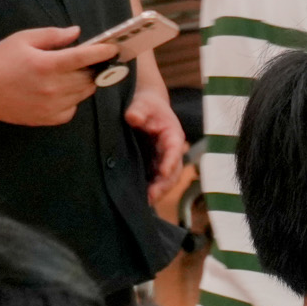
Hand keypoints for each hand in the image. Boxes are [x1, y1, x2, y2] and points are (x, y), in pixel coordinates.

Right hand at [0, 27, 116, 127]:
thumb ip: (52, 36)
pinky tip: (59, 91)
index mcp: (47, 64)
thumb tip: (77, 33)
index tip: (114, 48)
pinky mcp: (49, 118)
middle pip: (89, 77)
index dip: (103, 52)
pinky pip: (73, 108)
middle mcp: (53, 87)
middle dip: (93, 68)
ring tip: (70, 74)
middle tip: (88, 61)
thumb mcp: (22, 39)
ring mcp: (53, 105)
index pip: (85, 58)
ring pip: (84, 93)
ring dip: (84, 83)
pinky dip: (73, 99)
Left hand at [124, 83, 186, 203]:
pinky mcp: (152, 166)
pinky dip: (149, 190)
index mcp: (172, 135)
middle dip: (164, 185)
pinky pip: (153, 180)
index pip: (174, 150)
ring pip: (165, 179)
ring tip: (145, 202)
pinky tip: (138, 199)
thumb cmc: (146, 103)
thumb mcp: (143, 103)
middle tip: (151, 196)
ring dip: (157, 191)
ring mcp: (162, 160)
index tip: (162, 171)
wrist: (143, 106)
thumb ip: (138, 110)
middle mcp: (171, 151)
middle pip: (172, 171)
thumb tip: (133, 117)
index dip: (170, 161)